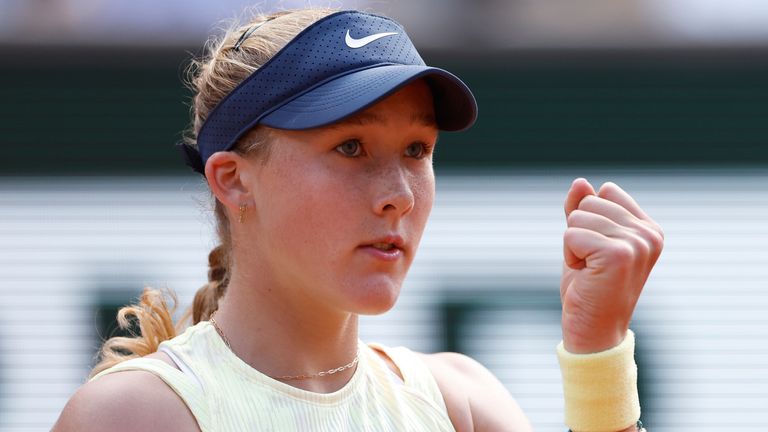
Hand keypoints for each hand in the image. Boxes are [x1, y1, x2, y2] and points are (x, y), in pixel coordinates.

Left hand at [561, 178, 663, 353]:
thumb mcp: (584, 241)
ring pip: (577, 218)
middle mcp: (649, 234)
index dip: (589, 221)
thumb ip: (583, 210)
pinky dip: (569, 256)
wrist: (594, 333)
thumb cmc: (589, 288)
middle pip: (589, 203)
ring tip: (589, 272)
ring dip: (573, 247)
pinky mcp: (619, 254)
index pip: (604, 193)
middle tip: (591, 266)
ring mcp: (637, 243)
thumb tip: (580, 182)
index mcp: (649, 228)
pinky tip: (586, 277)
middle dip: (579, 233)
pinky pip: (571, 234)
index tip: (598, 252)